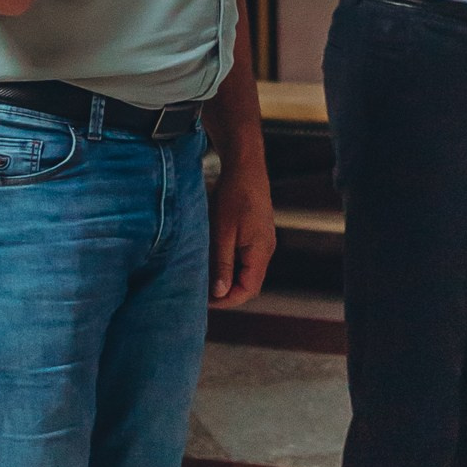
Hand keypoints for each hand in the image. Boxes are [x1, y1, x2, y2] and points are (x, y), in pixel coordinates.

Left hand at [209, 152, 275, 304]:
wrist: (245, 166)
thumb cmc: (234, 196)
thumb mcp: (223, 233)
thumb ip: (223, 264)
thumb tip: (220, 293)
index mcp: (261, 252)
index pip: (248, 290)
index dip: (227, 300)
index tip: (204, 301)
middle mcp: (266, 249)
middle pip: (248, 283)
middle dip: (226, 291)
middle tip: (200, 291)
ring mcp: (263, 240)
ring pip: (246, 270)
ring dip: (227, 276)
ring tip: (204, 275)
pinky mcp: (257, 232)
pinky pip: (245, 257)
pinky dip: (230, 263)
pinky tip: (213, 258)